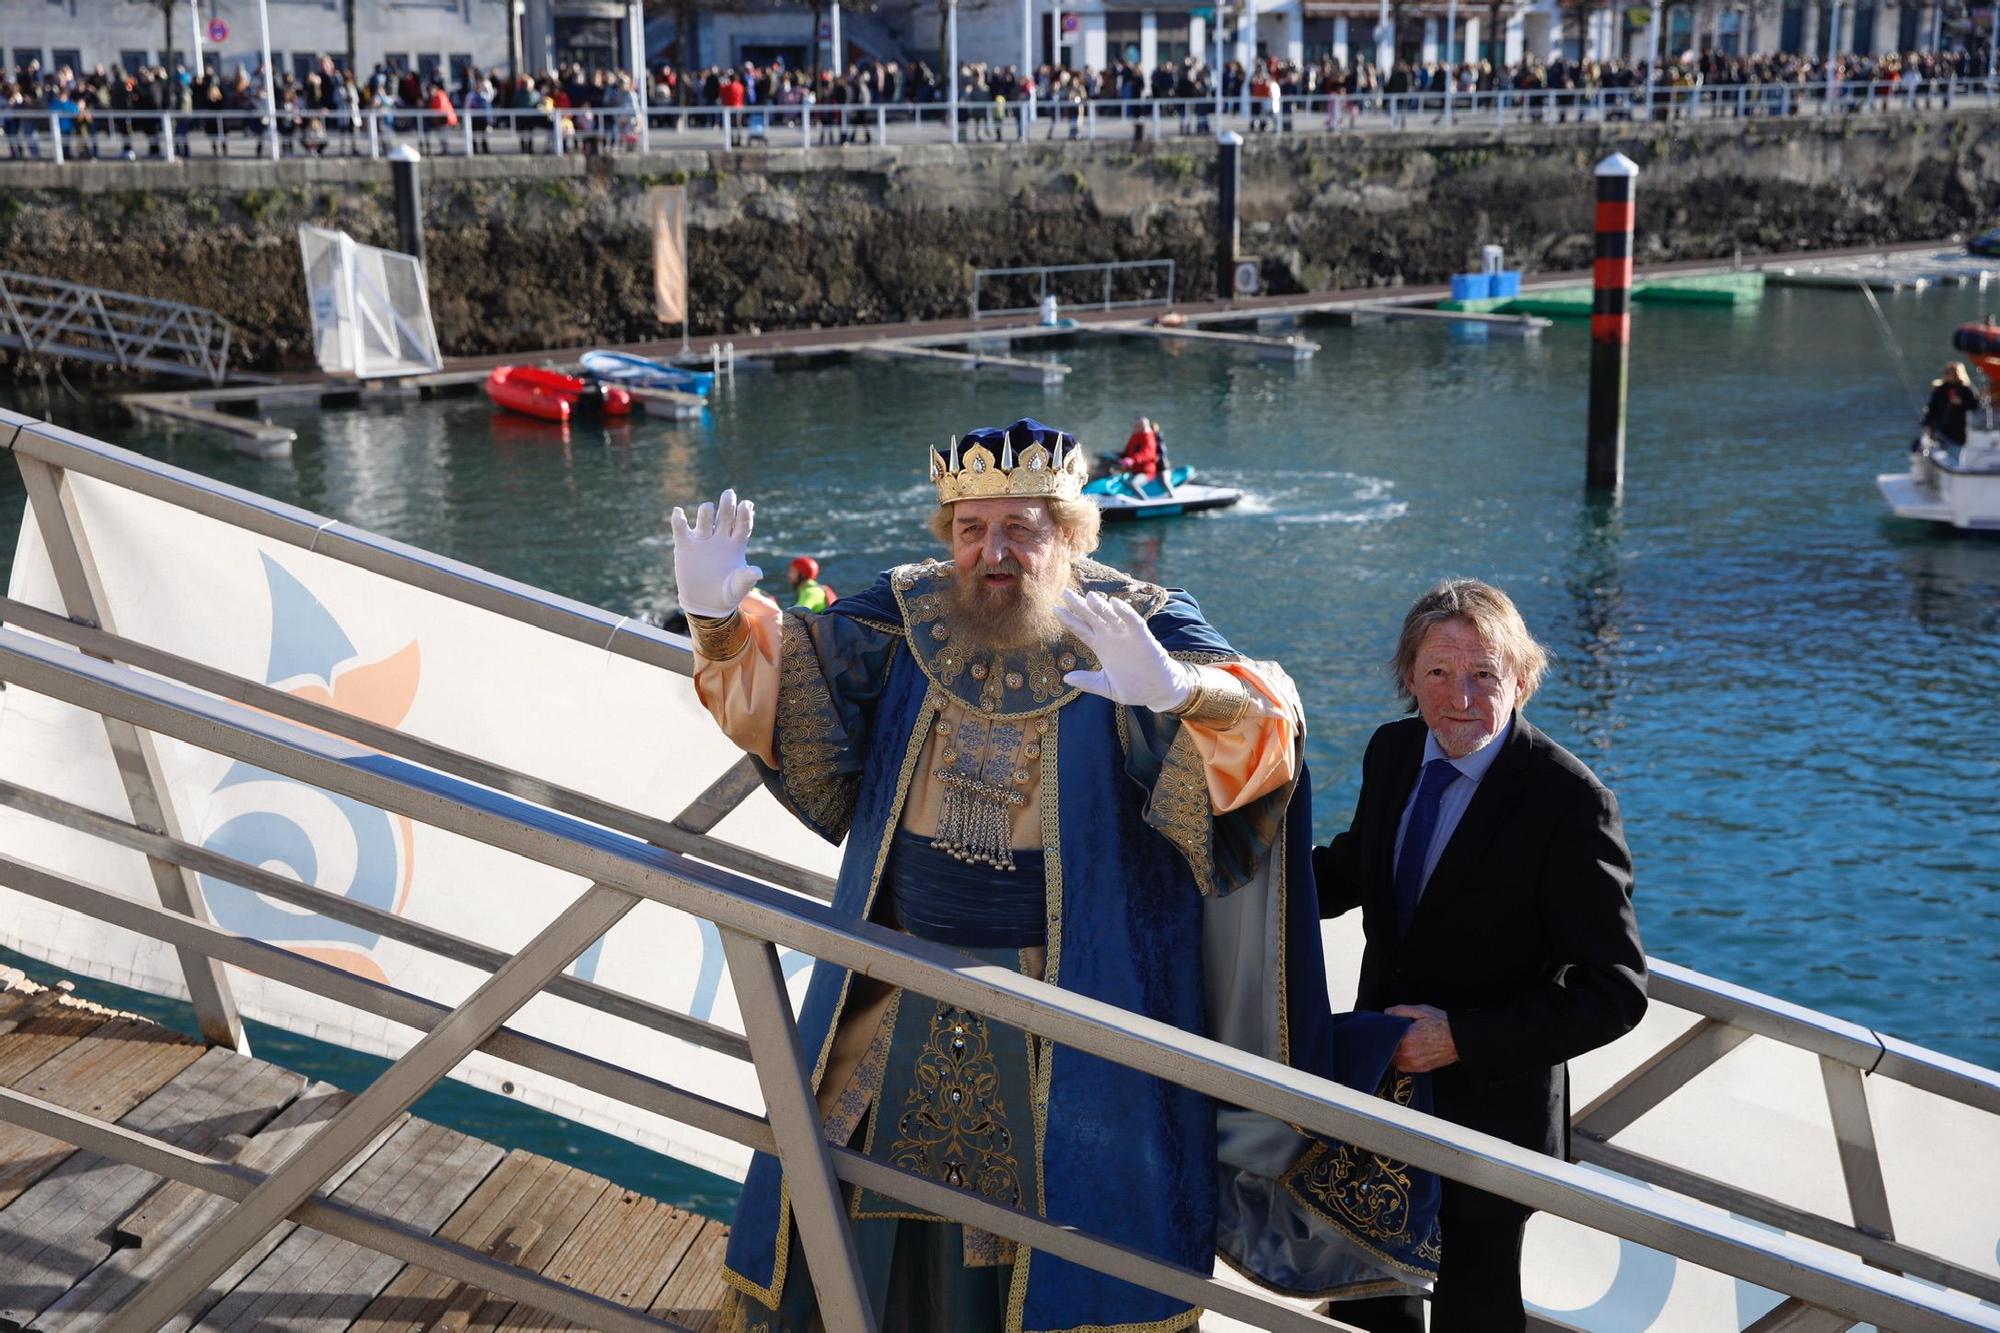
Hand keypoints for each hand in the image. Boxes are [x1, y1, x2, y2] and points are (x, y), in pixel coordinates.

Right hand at [669, 489, 763, 617]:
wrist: (706, 604)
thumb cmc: (727, 594)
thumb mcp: (738, 588)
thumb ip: (747, 578)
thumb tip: (758, 572)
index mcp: (736, 545)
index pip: (742, 525)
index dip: (744, 514)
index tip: (746, 504)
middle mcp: (720, 538)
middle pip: (725, 516)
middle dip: (727, 504)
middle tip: (729, 494)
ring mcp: (702, 540)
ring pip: (705, 519)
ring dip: (706, 512)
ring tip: (708, 509)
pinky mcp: (685, 546)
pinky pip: (680, 529)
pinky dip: (678, 519)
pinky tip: (678, 512)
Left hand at [1054, 590, 1197, 712]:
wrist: (1159, 692)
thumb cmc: (1134, 687)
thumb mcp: (1107, 687)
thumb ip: (1088, 682)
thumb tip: (1066, 679)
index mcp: (1101, 647)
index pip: (1082, 630)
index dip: (1069, 620)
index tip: (1055, 609)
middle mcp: (1112, 638)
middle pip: (1092, 618)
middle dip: (1079, 606)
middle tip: (1065, 593)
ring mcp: (1127, 636)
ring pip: (1111, 617)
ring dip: (1101, 606)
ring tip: (1089, 597)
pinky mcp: (1143, 638)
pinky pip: (1134, 622)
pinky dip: (1126, 613)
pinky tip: (1115, 604)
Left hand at [1385, 1004, 1459, 1072]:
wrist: (1459, 1039)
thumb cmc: (1442, 1024)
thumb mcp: (1421, 1010)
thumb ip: (1400, 1010)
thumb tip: (1387, 1013)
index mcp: (1406, 1039)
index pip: (1385, 1037)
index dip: (1384, 1031)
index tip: (1387, 1027)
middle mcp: (1408, 1054)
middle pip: (1388, 1049)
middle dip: (1390, 1041)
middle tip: (1398, 1033)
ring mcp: (1414, 1063)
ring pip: (1394, 1059)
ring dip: (1395, 1051)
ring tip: (1404, 1041)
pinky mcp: (1420, 1069)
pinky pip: (1403, 1066)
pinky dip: (1402, 1059)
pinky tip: (1409, 1050)